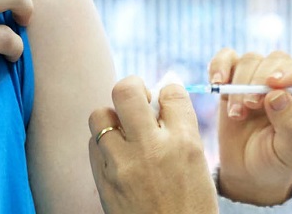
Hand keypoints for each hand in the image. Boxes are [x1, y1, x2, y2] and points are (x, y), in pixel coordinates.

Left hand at [88, 76, 216, 213]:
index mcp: (185, 142)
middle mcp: (152, 148)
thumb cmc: (192, 205)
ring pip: (100, 114)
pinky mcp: (102, 180)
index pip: (171, 91)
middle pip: (126, 90)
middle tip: (138, 101)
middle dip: (132, 88)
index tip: (165, 100)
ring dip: (112, 117)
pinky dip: (103, 142)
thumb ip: (181, 128)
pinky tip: (117, 152)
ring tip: (125, 130)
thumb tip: (165, 91)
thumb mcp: (198, 163)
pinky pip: (93, 143)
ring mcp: (122, 164)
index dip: (167, 90)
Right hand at [209, 49, 291, 205]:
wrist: (250, 174)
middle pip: (276, 60)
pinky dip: (219, 66)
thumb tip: (277, 93)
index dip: (291, 71)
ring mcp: (262, 78)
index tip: (273, 84)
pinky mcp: (237, 80)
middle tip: (250, 106)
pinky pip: (227, 59)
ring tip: (237, 115)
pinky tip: (216, 83)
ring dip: (240, 84)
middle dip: (259, 81)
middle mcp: (290, 81)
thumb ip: (290, 124)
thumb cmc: (279, 162)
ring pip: (250, 60)